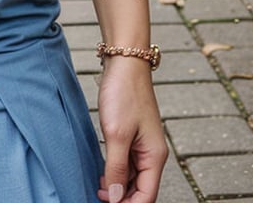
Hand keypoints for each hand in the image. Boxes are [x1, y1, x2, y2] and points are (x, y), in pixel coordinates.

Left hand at [96, 58, 167, 202]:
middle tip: (98, 196)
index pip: (147, 196)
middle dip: (122, 197)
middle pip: (141, 189)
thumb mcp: (116, 134)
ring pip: (133, 177)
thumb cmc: (124, 94)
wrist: (124, 62)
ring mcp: (142, 144)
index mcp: (154, 157)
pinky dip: (116, 171)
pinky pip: (127, 162)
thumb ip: (117, 168)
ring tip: (98, 186)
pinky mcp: (132, 135)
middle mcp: (152, 154)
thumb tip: (117, 198)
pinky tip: (102, 171)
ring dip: (118, 185)